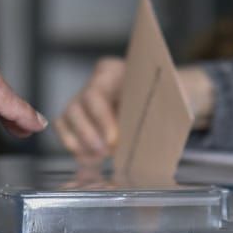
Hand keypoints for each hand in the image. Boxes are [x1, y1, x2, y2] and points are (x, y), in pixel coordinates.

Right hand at [55, 58, 215, 160]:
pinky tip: (91, 160)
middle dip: (88, 134)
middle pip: (75, 108)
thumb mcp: (167, 97)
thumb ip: (156, 108)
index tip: (113, 141)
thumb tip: (152, 128)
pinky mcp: (75, 118)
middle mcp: (91, 84)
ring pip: (66, 119)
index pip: (96, 94)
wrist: (160, 98)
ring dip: (80, 142)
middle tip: (104, 153)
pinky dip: (75, 147)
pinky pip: (65, 131)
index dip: (102, 119)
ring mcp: (80, 101)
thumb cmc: (164, 96)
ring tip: (98, 158)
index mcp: (111, 72)